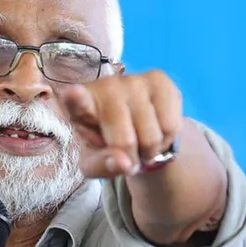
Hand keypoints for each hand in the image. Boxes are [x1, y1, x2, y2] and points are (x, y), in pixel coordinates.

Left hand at [59, 70, 182, 177]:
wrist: (135, 126)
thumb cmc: (106, 143)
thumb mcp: (95, 163)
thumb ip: (102, 166)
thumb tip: (124, 163)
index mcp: (78, 106)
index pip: (76, 101)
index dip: (76, 98)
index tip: (74, 93)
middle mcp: (104, 86)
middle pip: (125, 140)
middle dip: (131, 157)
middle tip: (127, 152)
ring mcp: (133, 80)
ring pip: (151, 136)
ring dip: (150, 150)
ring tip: (141, 140)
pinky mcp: (159, 80)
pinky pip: (171, 125)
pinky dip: (167, 138)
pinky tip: (156, 128)